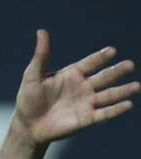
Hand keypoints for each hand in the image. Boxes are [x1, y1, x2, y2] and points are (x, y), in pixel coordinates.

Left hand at [15, 29, 138, 144]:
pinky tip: (128, 104)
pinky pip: (104, 114)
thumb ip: (41, 56)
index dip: (100, 58)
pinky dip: (116, 110)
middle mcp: (83, 87)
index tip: (111, 51)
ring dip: (122, 91)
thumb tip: (41, 31)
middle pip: (104, 77)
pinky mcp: (86, 119)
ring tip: (137, 86)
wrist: (28, 126)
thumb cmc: (28, 100)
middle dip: (117, 71)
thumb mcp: (32, 76)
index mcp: (72, 74)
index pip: (90, 63)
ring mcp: (86, 103)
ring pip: (108, 95)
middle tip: (129, 65)